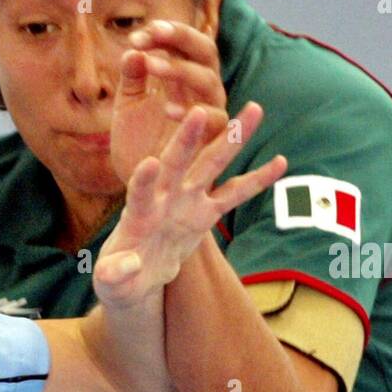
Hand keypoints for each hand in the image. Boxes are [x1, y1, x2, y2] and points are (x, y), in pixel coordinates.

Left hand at [94, 102, 286, 309]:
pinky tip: (281, 162)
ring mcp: (187, 201)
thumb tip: (133, 265)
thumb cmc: (117, 278)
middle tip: (200, 111)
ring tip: (254, 110)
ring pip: (211, 165)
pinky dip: (257, 180)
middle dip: (188, 139)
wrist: (135, 277)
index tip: (149, 164)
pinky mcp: (206, 213)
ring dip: (231, 138)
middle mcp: (163, 198)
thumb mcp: (110, 281)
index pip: (139, 194)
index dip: (143, 181)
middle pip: (177, 164)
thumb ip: (115, 273)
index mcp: (137, 214)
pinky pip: (235, 194)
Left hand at [110, 20, 227, 184]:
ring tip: (152, 67)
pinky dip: (194, 112)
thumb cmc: (137, 145)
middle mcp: (203, 92)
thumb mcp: (128, 108)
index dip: (166, 35)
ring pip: (209, 81)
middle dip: (181, 39)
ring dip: (181, 69)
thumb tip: (132, 50)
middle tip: (152, 33)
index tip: (138, 36)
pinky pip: (215, 121)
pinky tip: (168, 110)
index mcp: (185, 79)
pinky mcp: (214, 142)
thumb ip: (131, 79)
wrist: (141, 188)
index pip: (186, 44)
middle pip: (206, 52)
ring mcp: (211, 115)